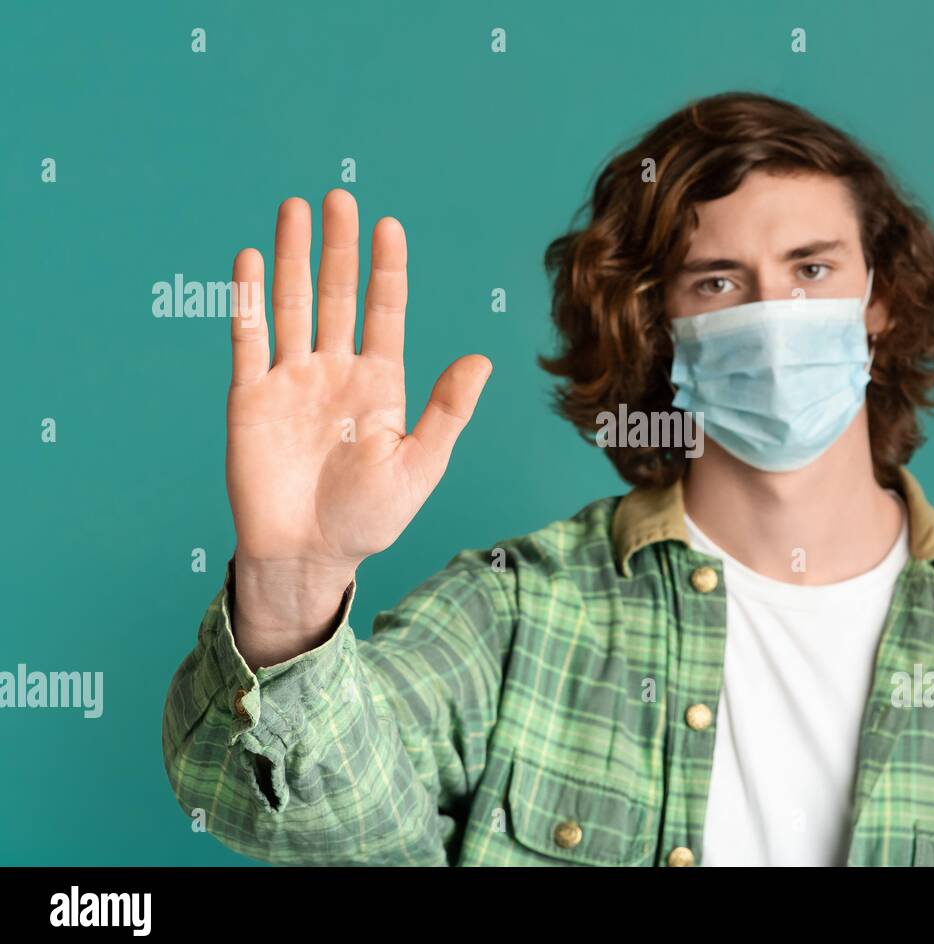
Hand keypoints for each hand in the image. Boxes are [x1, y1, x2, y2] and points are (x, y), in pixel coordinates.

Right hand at [225, 190, 490, 655]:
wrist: (308, 555)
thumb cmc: (368, 517)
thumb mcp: (420, 463)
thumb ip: (448, 410)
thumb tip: (483, 359)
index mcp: (379, 383)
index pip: (385, 312)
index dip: (387, 269)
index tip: (390, 225)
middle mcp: (335, 371)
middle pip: (337, 295)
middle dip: (338, 247)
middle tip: (339, 196)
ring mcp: (291, 380)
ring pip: (291, 304)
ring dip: (291, 257)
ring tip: (294, 207)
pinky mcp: (249, 398)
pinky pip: (249, 339)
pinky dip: (248, 300)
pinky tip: (250, 259)